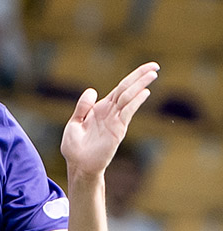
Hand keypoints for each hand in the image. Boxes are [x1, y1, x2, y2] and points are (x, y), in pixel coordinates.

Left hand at [61, 62, 158, 176]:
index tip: (143, 68)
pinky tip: (144, 92)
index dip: (131, 78)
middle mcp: (110, 112)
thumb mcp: (74, 123)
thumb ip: (82, 107)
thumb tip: (92, 90)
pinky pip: (126, 113)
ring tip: (153, 74)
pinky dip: (134, 102)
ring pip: (128, 98)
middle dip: (140, 77)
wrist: (78, 164)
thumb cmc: (75, 147)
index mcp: (100, 108)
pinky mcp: (117, 130)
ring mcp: (115, 121)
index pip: (119, 89)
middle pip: (127, 90)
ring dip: (140, 86)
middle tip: (156, 65)